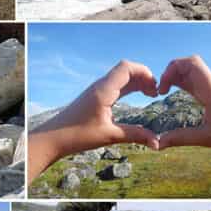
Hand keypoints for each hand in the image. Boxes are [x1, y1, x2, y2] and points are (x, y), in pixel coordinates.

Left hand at [27, 60, 158, 183]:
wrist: (53, 138)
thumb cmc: (77, 136)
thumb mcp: (109, 136)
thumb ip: (134, 135)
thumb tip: (157, 142)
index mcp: (104, 91)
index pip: (127, 68)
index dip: (144, 72)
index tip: (156, 88)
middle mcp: (100, 86)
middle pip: (126, 70)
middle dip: (144, 77)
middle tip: (156, 93)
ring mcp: (97, 90)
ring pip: (121, 77)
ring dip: (137, 82)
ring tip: (150, 94)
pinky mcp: (95, 97)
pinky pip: (116, 85)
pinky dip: (129, 87)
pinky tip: (136, 97)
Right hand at [157, 55, 210, 155]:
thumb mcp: (207, 138)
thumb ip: (182, 138)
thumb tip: (159, 144)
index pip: (191, 64)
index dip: (172, 69)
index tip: (162, 89)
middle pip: (188, 63)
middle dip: (171, 71)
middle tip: (160, 90)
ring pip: (191, 70)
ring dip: (175, 76)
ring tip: (163, 91)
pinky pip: (194, 79)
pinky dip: (181, 81)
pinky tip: (173, 92)